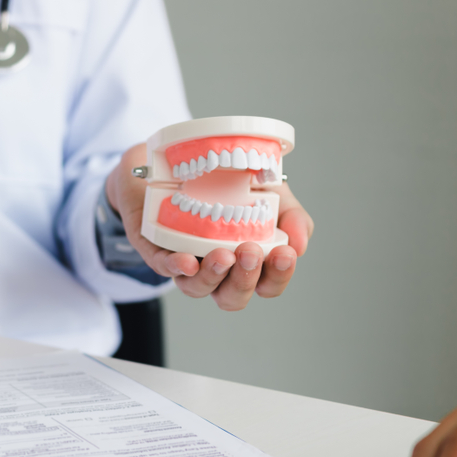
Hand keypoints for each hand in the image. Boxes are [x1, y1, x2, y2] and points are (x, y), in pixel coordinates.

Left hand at [105, 143, 313, 309]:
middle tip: (251, 251)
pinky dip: (176, 266)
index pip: (266, 284)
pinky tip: (188, 260)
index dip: (278, 277)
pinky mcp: (156, 248)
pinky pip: (163, 267)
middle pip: (233, 297)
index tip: (285, 253)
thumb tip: (300, 244)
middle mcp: (217, 269)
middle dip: (245, 280)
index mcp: (246, 261)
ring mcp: (186, 261)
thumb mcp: (270, 192)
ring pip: (198, 288)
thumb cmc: (226, 182)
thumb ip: (291, 216)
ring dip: (213, 276)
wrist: (175, 159)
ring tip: (224, 254)